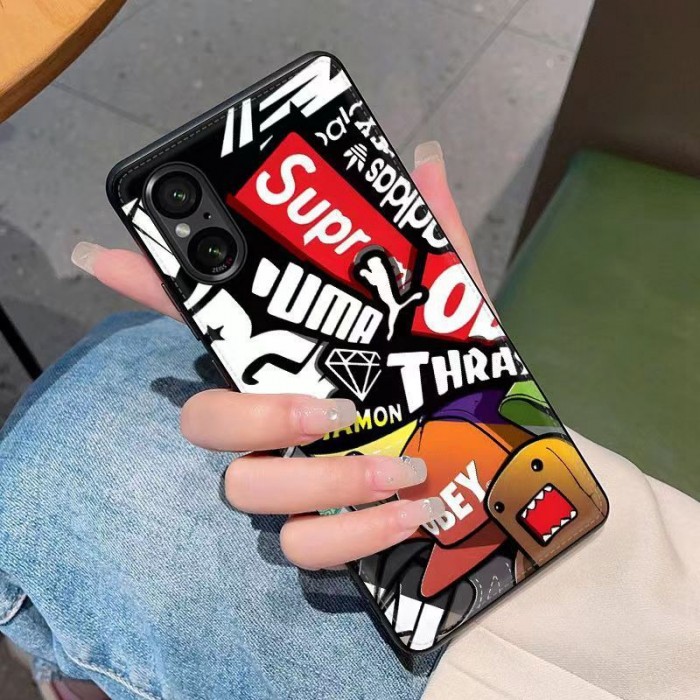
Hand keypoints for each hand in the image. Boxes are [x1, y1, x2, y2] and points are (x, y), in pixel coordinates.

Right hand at [72, 141, 488, 568]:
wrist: (501, 459)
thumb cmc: (461, 376)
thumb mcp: (453, 303)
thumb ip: (434, 238)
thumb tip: (424, 158)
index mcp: (296, 356)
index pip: (209, 320)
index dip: (151, 289)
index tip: (106, 254)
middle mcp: (276, 420)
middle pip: (205, 423)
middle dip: (259, 414)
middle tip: (335, 405)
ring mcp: (294, 481)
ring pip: (248, 489)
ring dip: (327, 479)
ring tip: (404, 463)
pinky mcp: (325, 536)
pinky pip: (305, 547)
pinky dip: (356, 534)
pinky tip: (411, 508)